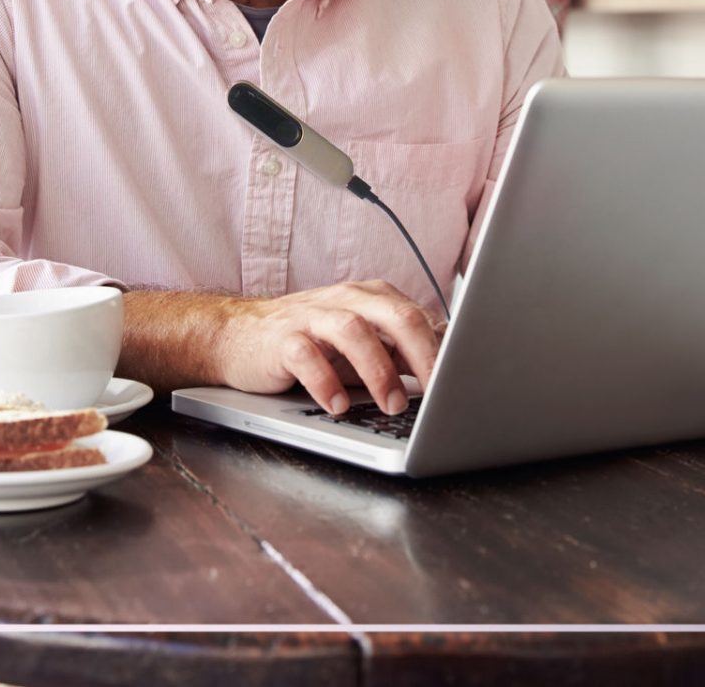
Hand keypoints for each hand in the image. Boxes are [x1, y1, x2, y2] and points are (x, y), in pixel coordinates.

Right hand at [216, 280, 442, 415]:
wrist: (241, 336)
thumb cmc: (312, 341)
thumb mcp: (365, 344)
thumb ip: (403, 349)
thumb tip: (451, 360)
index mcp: (374, 298)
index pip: (419, 317)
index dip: (444, 349)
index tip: (463, 379)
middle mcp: (347, 299)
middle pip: (395, 316)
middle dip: (421, 355)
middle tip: (438, 391)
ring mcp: (313, 316)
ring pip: (354, 331)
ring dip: (378, 370)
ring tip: (393, 405)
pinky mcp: (282, 338)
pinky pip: (307, 355)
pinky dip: (326, 382)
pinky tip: (338, 406)